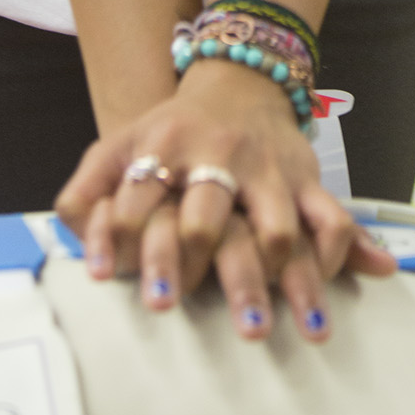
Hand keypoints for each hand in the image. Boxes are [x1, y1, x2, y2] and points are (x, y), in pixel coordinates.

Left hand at [55, 58, 394, 338]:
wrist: (237, 84)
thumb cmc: (169, 135)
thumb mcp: (118, 147)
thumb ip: (84, 195)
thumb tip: (82, 256)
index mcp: (163, 146)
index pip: (134, 198)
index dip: (116, 240)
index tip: (108, 281)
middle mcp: (217, 156)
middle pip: (204, 219)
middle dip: (188, 265)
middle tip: (167, 308)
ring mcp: (266, 170)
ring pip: (276, 228)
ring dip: (269, 282)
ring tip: (256, 329)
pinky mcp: (305, 179)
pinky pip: (331, 219)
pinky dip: (333, 259)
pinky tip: (317, 301)